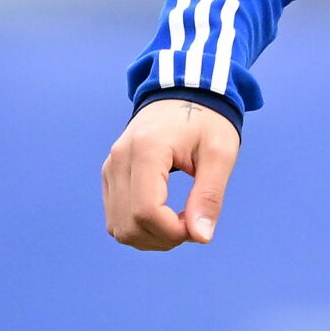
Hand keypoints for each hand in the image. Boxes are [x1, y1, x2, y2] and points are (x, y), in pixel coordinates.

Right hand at [102, 98, 240, 249]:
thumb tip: (201, 237)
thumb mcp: (220, 153)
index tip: (198, 226)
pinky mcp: (110, 174)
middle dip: (164, 238)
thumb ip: (210, 195)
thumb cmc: (206, 121)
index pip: (146, 211)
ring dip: (150, 238)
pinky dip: (139, 228)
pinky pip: (116, 218)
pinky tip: (164, 217)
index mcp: (147, 149)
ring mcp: (110, 167)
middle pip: (130, 224)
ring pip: (118, 227)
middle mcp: (120, 158)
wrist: (184, 92)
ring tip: (179, 220)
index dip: (173, 232)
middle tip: (193, 224)